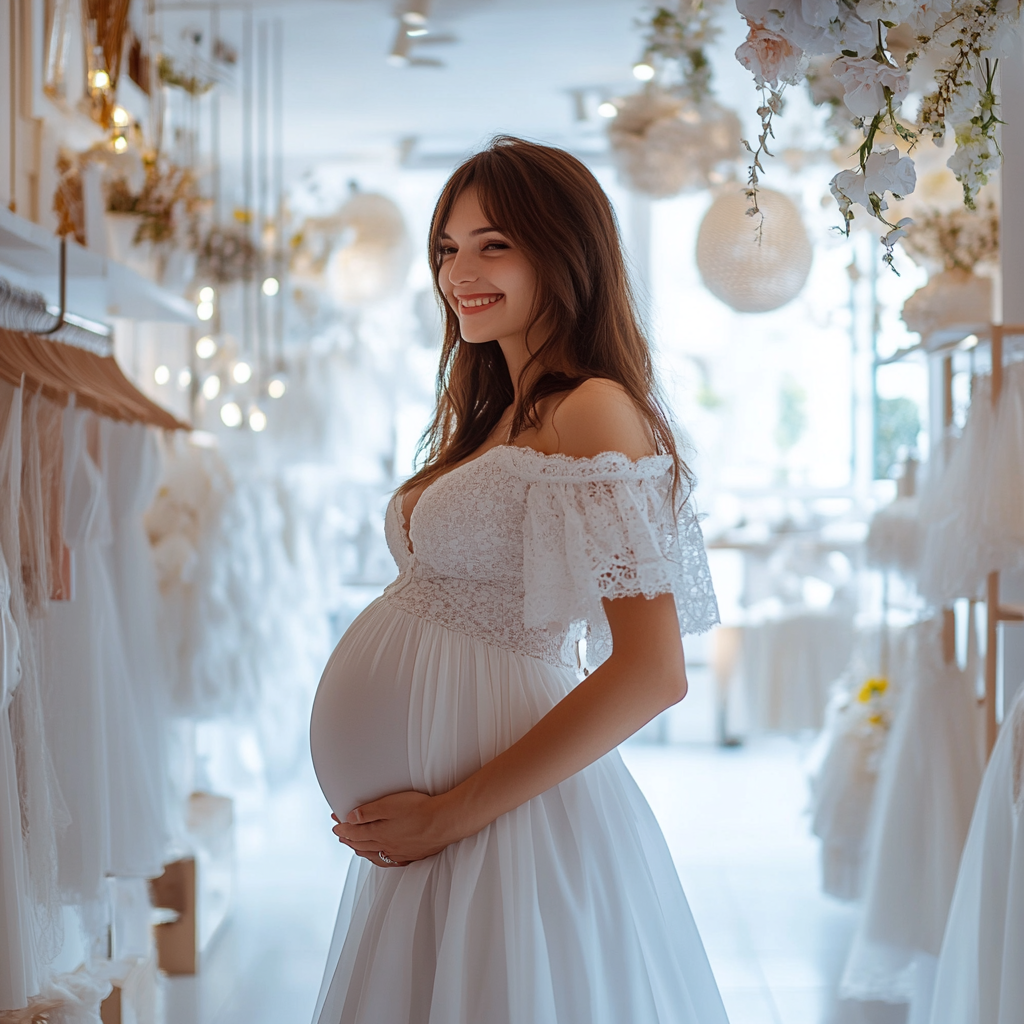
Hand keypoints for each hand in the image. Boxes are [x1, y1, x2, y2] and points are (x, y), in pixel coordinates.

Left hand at [330, 790, 460, 867]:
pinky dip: (378, 858)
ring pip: (373, 854)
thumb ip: (368, 812)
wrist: (444, 822)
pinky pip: (388, 860)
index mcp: (378, 833)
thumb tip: (350, 819)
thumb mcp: (390, 804)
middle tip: (339, 834)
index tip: (335, 822)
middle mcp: (386, 846)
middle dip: (348, 838)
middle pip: (361, 844)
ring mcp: (399, 852)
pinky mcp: (411, 854)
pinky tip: (380, 856)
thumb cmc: (419, 809)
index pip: (354, 831)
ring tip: (353, 846)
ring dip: (360, 849)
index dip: (342, 827)